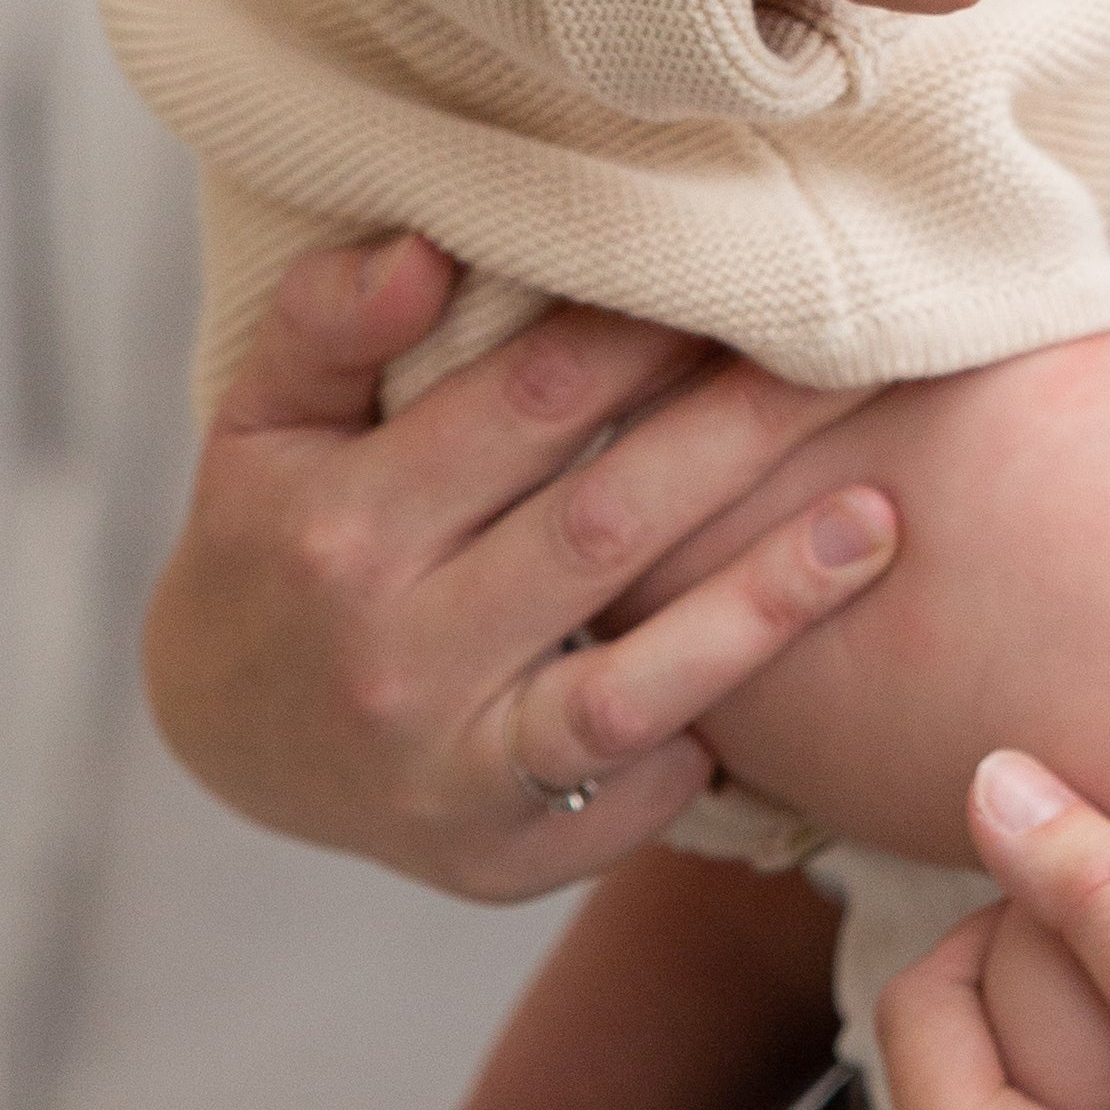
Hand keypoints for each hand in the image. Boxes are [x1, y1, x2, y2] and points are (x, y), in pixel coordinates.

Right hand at [143, 232, 903, 894]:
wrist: (226, 735)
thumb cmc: (275, 537)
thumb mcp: (262, 420)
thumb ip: (326, 323)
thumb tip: (428, 250)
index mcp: (339, 527)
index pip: (525, 406)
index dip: (648, 338)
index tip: (751, 278)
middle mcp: (392, 656)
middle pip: (604, 525)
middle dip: (742, 437)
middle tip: (864, 362)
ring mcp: (448, 771)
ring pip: (633, 684)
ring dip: (767, 600)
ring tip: (883, 517)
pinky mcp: (496, 859)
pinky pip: (630, 800)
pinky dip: (713, 739)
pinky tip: (808, 669)